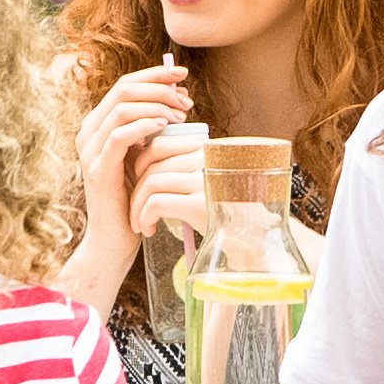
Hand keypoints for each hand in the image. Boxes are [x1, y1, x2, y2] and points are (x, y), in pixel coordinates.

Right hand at [73, 65, 185, 234]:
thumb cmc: (135, 197)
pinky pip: (120, 136)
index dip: (154, 74)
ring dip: (155, 105)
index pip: (125, 85)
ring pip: (121, 108)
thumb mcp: (145, 155)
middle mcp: (89, 132)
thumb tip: (179, 100)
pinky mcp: (98, 168)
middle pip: (122, 90)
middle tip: (186, 96)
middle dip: (158, 86)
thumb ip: (153, 129)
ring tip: (180, 114)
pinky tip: (165, 126)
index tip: (183, 74)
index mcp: (99, 125)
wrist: (115, 239)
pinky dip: (144, 125)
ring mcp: (90, 150)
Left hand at [127, 124, 212, 256]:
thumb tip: (139, 154)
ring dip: (136, 206)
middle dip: (135, 189)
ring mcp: (203, 181)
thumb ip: (183, 165)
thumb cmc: (221, 210)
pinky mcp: (197, 205)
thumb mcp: (206, 180)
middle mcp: (206, 161)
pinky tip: (148, 229)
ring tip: (140, 223)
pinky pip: (155, 203)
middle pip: (151, 165)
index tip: (138, 183)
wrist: (249, 240)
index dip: (140, 163)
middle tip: (134, 209)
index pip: (160, 144)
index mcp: (207, 150)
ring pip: (150, 183)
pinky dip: (144, 217)